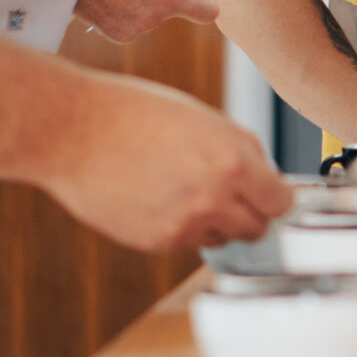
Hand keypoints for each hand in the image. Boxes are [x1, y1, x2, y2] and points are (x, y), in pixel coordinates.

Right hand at [40, 75, 292, 250]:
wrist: (76, 132)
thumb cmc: (138, 114)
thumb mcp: (207, 119)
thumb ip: (244, 151)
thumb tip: (268, 178)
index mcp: (233, 164)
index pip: (281, 203)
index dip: (274, 196)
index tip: (268, 193)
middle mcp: (213, 200)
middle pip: (257, 229)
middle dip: (250, 212)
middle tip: (230, 192)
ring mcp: (183, 226)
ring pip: (221, 238)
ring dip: (214, 221)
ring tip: (184, 188)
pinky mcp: (155, 242)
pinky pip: (186, 241)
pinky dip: (181, 225)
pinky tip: (158, 196)